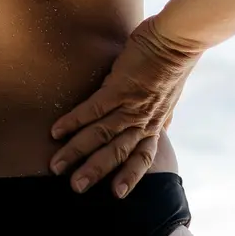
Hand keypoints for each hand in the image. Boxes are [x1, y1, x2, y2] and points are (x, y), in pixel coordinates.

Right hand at [49, 14, 201, 197]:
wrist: (177, 40)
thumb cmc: (173, 64)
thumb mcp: (168, 97)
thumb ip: (157, 113)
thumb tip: (156, 124)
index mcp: (155, 124)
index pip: (143, 158)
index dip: (131, 177)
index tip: (117, 195)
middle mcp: (143, 120)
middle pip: (116, 153)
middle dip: (94, 172)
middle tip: (75, 188)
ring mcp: (130, 106)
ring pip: (100, 135)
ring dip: (76, 152)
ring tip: (57, 165)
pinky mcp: (119, 88)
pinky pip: (92, 109)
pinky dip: (73, 121)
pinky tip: (56, 130)